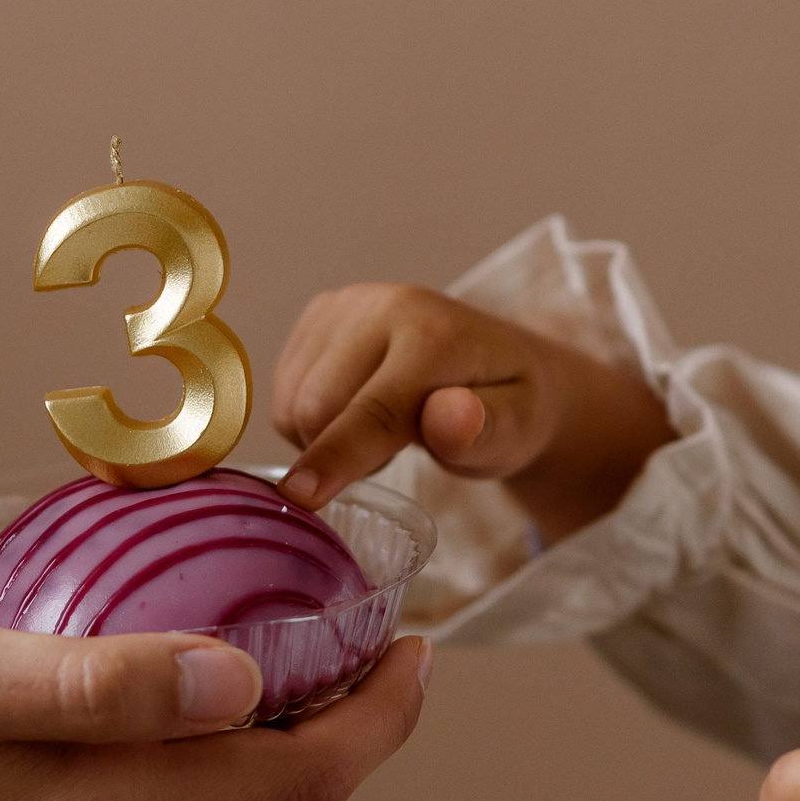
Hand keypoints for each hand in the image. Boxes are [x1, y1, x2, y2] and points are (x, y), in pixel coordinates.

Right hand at [0, 613, 429, 800]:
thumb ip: (97, 680)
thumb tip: (241, 678)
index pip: (295, 784)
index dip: (378, 717)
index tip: (411, 642)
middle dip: (318, 716)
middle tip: (327, 616)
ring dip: (233, 743)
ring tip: (226, 640)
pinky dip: (158, 776)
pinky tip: (123, 712)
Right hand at [269, 283, 672, 542]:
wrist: (499, 363)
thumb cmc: (509, 409)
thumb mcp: (515, 432)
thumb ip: (483, 431)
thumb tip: (448, 416)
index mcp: (433, 333)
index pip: (374, 409)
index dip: (337, 456)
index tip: (302, 496)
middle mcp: (381, 304)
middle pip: (316, 406)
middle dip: (339, 452)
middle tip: (393, 453)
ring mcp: (344, 303)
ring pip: (292, 401)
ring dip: (322, 437)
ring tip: (380, 429)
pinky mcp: (319, 313)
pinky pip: (283, 390)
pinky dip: (308, 417)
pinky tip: (356, 408)